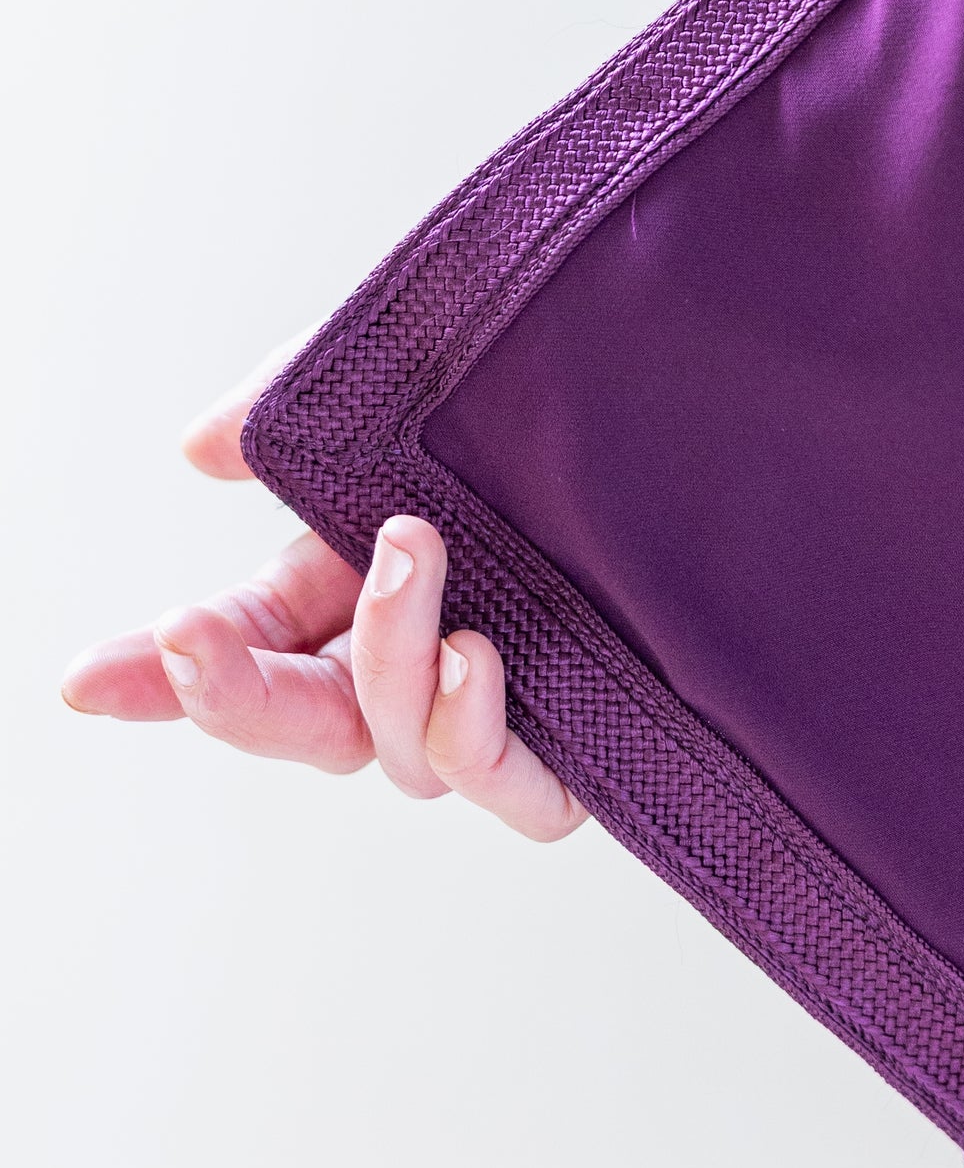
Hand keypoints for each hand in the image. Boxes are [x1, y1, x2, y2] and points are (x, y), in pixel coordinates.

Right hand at [60, 347, 585, 842]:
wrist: (675, 381)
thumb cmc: (527, 387)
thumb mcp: (398, 374)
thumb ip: (297, 408)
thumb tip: (205, 446)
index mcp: (341, 585)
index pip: (233, 649)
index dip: (154, 675)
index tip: (84, 681)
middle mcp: (408, 655)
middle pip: (295, 722)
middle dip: (228, 690)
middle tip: (192, 632)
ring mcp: (491, 699)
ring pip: (399, 750)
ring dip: (383, 661)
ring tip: (413, 555)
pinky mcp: (583, 730)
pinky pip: (516, 792)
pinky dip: (480, 742)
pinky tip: (477, 659)